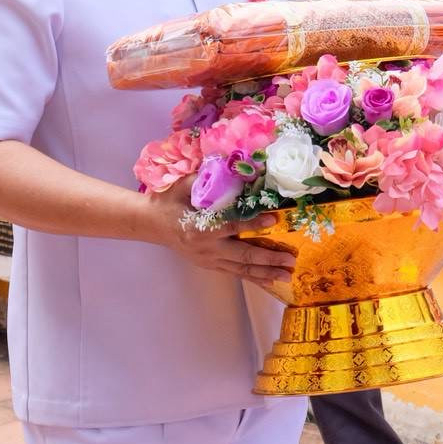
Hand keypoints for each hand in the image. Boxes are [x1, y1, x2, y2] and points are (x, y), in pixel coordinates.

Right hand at [151, 176, 294, 283]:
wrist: (151, 224)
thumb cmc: (169, 201)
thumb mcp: (184, 186)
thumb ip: (206, 178)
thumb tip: (232, 164)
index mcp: (200, 228)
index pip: (232, 226)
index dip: (253, 222)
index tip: (274, 218)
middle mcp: (206, 248)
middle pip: (242, 255)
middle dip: (269, 258)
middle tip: (291, 259)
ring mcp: (209, 260)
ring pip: (241, 269)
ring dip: (266, 272)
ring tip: (287, 274)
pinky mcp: (210, 265)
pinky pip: (235, 273)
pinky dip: (254, 277)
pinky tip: (270, 279)